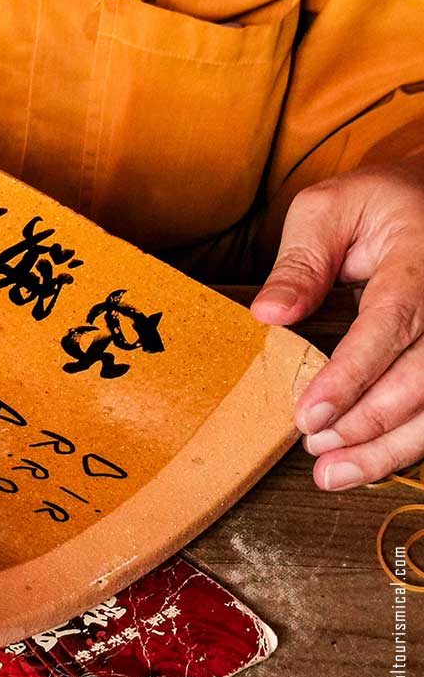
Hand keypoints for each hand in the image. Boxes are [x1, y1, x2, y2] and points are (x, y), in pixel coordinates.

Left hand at [251, 157, 423, 490]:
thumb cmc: (374, 204)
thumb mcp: (327, 210)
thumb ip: (300, 263)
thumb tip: (269, 314)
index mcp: (422, 258)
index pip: (392, 322)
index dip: (352, 374)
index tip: (309, 414)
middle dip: (369, 421)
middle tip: (316, 447)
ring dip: (388, 446)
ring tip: (334, 473)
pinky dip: (404, 440)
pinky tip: (364, 461)